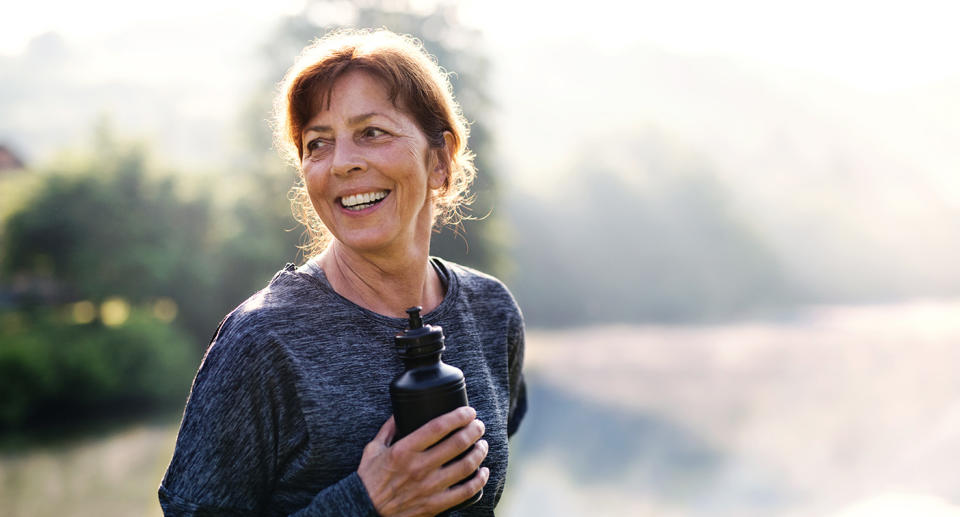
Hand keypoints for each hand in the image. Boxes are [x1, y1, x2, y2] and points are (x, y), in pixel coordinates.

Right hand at [357, 407, 488, 516]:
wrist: (365, 509)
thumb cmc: (369, 479)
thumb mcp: (373, 449)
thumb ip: (387, 429)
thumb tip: (399, 413)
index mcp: (404, 450)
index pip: (438, 427)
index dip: (458, 416)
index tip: (469, 411)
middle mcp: (419, 467)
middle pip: (458, 443)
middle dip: (474, 430)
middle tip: (479, 426)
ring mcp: (429, 487)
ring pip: (466, 466)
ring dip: (479, 452)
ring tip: (482, 445)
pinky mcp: (435, 505)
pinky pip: (465, 492)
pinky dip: (479, 480)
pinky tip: (483, 472)